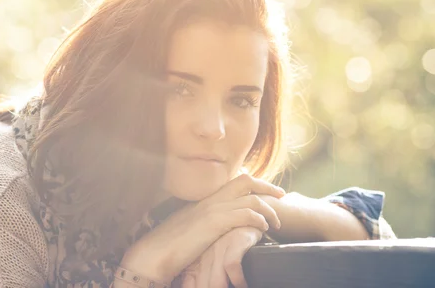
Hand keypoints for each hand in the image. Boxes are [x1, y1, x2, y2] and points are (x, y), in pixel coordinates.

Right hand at [119, 174, 284, 283]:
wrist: (153, 253)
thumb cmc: (169, 246)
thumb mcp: (191, 229)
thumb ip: (206, 223)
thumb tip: (221, 228)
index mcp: (205, 200)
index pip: (234, 182)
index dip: (254, 184)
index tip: (267, 191)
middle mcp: (210, 200)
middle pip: (246, 181)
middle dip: (267, 186)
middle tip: (282, 195)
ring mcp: (212, 209)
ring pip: (250, 198)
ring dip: (269, 210)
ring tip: (276, 223)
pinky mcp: (213, 223)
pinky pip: (245, 215)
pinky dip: (259, 219)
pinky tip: (263, 229)